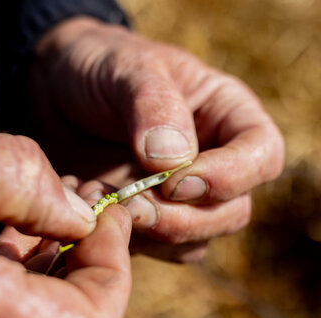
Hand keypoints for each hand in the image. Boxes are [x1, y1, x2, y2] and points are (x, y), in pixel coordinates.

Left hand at [30, 17, 284, 261]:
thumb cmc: (103, 66)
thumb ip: (154, 106)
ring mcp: (182, 197)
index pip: (262, 156)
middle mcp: (215, 162)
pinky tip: (89, 210)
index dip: (231, 177)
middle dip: (183, 219)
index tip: (176, 182)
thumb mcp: (127, 69)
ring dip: (150, 234)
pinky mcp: (148, 218)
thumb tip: (174, 162)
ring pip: (194, 241)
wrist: (58, 90)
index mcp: (228, 116)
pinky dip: (124, 241)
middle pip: (232, 212)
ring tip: (96, 197)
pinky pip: (154, 249)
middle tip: (130, 205)